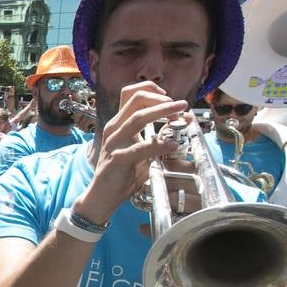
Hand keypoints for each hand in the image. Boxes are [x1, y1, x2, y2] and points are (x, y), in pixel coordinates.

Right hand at [77, 82, 189, 224]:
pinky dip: (159, 145)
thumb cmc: (123, 173)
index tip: (169, 97)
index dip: (151, 90)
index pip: (131, 94)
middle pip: (136, 99)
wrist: (102, 196)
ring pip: (138, 117)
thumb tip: (184, 120)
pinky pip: (140, 148)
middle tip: (180, 107)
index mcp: (118, 123)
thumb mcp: (144, 150)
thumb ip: (160, 136)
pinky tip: (172, 146)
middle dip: (162, 100)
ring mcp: (114, 142)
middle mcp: (114, 128)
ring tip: (181, 117)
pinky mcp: (117, 158)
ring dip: (162, 113)